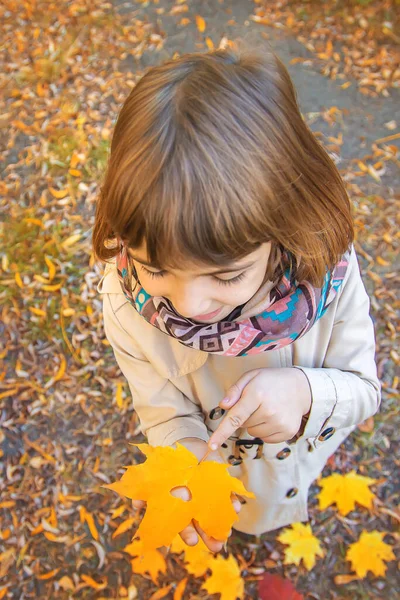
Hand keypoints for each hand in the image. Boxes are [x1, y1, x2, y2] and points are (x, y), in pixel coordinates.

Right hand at [132, 438, 240, 552]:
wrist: (184, 443)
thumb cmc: (168, 464)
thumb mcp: (155, 476)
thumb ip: (145, 491)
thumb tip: (136, 506)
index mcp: (178, 506)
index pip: (184, 525)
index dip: (188, 534)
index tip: (193, 542)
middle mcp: (194, 504)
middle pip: (201, 524)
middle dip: (208, 535)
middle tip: (216, 547)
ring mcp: (208, 494)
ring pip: (215, 511)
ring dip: (221, 521)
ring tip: (228, 532)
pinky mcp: (220, 482)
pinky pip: (228, 493)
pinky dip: (232, 501)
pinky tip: (237, 507)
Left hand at [208, 368, 311, 449]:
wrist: (302, 388)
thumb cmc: (271, 381)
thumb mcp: (251, 376)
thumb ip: (234, 390)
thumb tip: (223, 406)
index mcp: (256, 394)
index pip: (235, 417)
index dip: (222, 432)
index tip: (211, 445)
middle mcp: (269, 411)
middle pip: (242, 425)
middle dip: (245, 415)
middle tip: (257, 402)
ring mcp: (279, 423)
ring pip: (253, 433)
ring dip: (255, 423)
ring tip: (267, 409)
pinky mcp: (287, 432)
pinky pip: (265, 439)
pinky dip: (265, 430)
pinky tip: (274, 417)